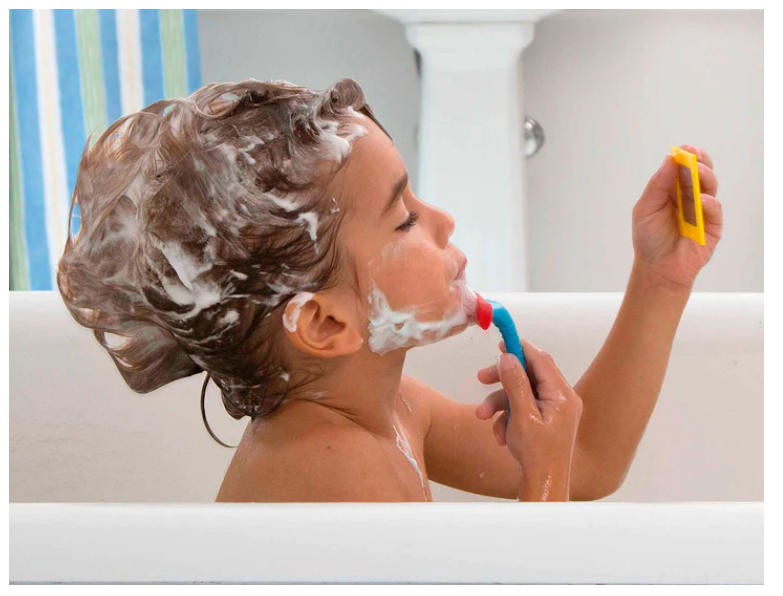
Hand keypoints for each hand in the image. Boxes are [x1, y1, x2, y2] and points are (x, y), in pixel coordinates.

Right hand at [476, 339, 582, 500]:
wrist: (543, 485)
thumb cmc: (537, 456)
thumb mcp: (522, 415)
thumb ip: (515, 383)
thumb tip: (509, 357)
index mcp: (562, 395)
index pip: (541, 359)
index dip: (520, 348)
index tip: (501, 342)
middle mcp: (562, 399)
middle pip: (528, 375)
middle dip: (503, 379)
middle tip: (481, 378)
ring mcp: (555, 411)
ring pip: (521, 393)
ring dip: (500, 403)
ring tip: (484, 417)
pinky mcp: (546, 421)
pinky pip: (523, 408)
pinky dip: (508, 417)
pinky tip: (501, 435)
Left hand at [631, 145, 722, 289]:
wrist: (658, 267)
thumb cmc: (649, 238)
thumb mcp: (645, 209)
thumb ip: (657, 186)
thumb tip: (669, 161)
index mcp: (672, 190)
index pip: (683, 168)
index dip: (686, 157)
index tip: (685, 149)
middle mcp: (689, 196)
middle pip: (701, 173)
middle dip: (699, 162)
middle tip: (694, 156)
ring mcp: (703, 210)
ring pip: (710, 187)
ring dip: (704, 177)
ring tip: (697, 172)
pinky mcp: (713, 225)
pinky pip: (715, 210)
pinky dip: (708, 203)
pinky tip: (701, 200)